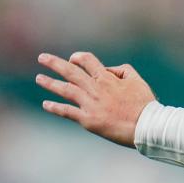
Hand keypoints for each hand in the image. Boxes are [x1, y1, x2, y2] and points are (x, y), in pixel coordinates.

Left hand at [36, 51, 154, 146]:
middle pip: (71, 72)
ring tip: (39, 78)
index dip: (78, 57)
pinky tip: (46, 104)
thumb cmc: (143, 103)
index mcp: (107, 78)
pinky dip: (55, 107)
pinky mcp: (88, 120)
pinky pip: (67, 112)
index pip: (87, 61)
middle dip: (55, 63)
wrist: (145, 125)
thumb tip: (108, 69)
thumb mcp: (137, 80)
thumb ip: (122, 70)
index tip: (72, 59)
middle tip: (42, 57)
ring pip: (66, 90)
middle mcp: (96, 89)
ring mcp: (90, 104)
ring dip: (50, 83)